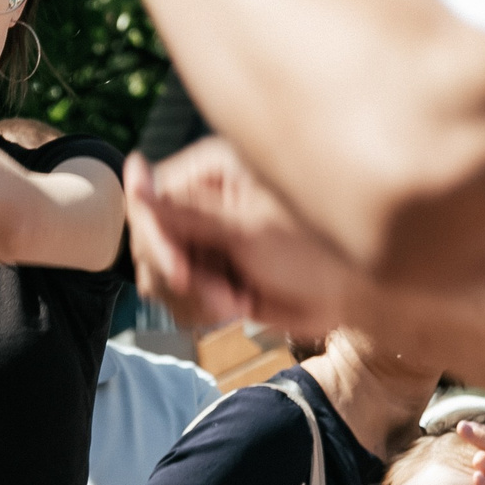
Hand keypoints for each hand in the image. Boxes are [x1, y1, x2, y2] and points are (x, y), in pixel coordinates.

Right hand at [127, 140, 359, 337]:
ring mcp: (206, 242)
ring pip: (161, 277)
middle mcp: (201, 204)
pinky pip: (181, 300)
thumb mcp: (248, 227)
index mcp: (209, 174)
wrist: (352, 292)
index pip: (148, 203)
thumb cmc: (315, 247)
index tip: (180, 272)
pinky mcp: (212, 276)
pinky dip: (204, 310)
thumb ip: (185, 209)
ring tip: (239, 300)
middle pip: (149, 243)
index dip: (157, 242)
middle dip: (182, 278)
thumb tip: (132, 173)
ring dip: (196, 298)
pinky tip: (240, 305)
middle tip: (224, 296)